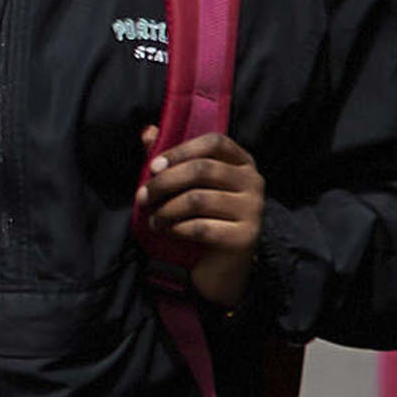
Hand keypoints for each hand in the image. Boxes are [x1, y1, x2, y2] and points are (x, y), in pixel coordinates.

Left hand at [138, 127, 264, 308]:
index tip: (153, 167)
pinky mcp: (246, 237)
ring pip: (198, 200)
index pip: (215, 142)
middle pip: (202, 170)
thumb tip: (148, 131)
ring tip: (153, 219)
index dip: (180, 150)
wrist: (221, 266)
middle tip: (142, 197)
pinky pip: (201, 227)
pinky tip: (168, 232)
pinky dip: (176, 229)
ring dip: (165, 210)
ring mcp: (254, 210)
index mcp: (242, 163)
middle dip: (164, 183)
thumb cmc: (201, 217)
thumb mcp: (187, 186)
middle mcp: (254, 182)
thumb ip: (169, 158)